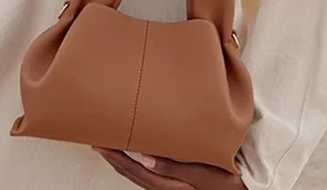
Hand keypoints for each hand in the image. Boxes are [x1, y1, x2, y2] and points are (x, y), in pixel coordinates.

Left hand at [94, 148, 245, 189]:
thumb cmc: (229, 182)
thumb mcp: (206, 172)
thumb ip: (177, 166)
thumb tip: (145, 157)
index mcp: (171, 187)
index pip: (135, 171)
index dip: (116, 157)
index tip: (101, 144)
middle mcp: (168, 189)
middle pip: (133, 174)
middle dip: (114, 158)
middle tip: (98, 142)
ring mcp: (172, 188)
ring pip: (140, 175)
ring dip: (123, 161)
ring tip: (111, 145)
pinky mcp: (177, 185)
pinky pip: (150, 175)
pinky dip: (137, 164)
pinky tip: (137, 155)